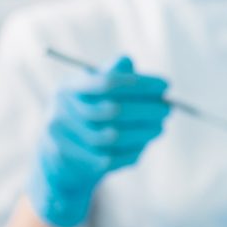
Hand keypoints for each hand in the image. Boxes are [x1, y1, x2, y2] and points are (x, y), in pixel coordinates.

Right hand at [26, 55, 170, 226]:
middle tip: (168, 109)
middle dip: (147, 110)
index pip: (107, 82)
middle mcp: (61, 113)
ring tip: (160, 127)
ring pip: (114, 137)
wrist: (57, 158)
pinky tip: (144, 143)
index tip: (165, 85)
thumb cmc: (83, 113)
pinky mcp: (75, 165)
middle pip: (112, 110)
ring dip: (144, 132)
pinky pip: (112, 158)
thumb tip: (130, 62)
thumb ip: (110, 74)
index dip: (139, 84)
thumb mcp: (90, 90)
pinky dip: (134, 150)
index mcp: (67, 88)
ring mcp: (65, 141)